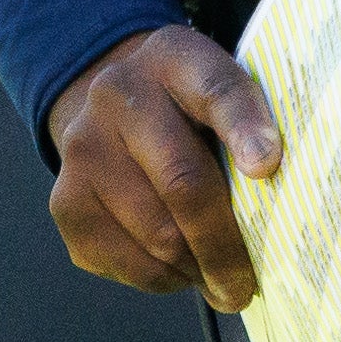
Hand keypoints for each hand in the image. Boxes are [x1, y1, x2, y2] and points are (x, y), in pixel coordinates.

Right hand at [43, 24, 280, 308]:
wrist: (111, 106)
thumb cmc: (188, 109)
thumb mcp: (221, 90)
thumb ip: (252, 124)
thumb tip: (274, 189)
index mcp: (172, 57)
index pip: (215, 88)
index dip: (244, 127)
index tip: (267, 166)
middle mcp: (117, 95)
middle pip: (183, 182)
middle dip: (224, 245)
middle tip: (247, 284)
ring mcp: (83, 148)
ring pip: (158, 236)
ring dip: (197, 268)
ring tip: (216, 270)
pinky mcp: (66, 202)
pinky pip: (128, 264)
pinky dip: (164, 278)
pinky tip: (178, 264)